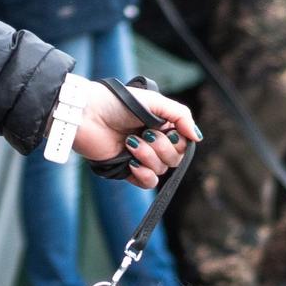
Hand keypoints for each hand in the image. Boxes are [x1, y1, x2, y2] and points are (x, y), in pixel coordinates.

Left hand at [72, 83, 201, 188]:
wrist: (88, 117)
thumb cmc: (116, 103)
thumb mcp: (154, 102)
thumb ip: (180, 116)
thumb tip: (197, 137)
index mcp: (161, 124)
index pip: (183, 142)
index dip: (179, 140)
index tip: (167, 131)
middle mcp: (153, 141)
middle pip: (174, 159)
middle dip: (162, 148)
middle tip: (145, 134)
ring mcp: (140, 157)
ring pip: (161, 170)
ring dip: (148, 157)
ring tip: (130, 142)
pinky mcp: (127, 171)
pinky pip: (148, 183)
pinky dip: (143, 175)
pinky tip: (131, 163)